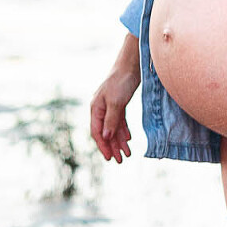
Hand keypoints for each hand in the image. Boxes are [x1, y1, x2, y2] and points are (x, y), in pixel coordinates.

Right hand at [90, 38, 140, 161]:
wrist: (131, 65)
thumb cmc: (121, 81)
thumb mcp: (116, 102)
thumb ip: (111, 120)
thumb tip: (106, 137)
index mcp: (96, 108)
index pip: (97, 132)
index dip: (103, 146)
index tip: (109, 158)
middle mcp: (100, 108)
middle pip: (105, 132)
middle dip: (112, 147)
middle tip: (120, 161)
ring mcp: (109, 106)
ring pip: (113, 128)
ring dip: (119, 141)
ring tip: (127, 153)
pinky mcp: (119, 104)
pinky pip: (119, 121)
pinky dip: (123, 131)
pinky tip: (128, 139)